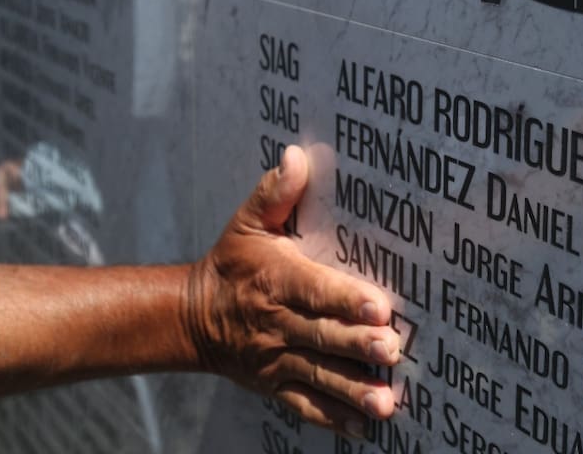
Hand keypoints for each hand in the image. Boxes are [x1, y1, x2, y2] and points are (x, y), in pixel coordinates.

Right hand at [184, 146, 398, 435]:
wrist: (191, 317)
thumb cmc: (232, 264)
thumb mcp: (246, 223)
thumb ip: (275, 192)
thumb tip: (297, 156)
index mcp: (275, 281)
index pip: (313, 290)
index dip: (345, 299)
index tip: (379, 305)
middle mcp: (276, 324)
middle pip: (321, 336)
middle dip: (357, 344)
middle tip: (391, 350)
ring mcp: (276, 360)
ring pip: (318, 377)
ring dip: (352, 390)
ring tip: (385, 402)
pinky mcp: (276, 385)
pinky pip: (305, 406)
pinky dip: (333, 419)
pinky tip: (364, 428)